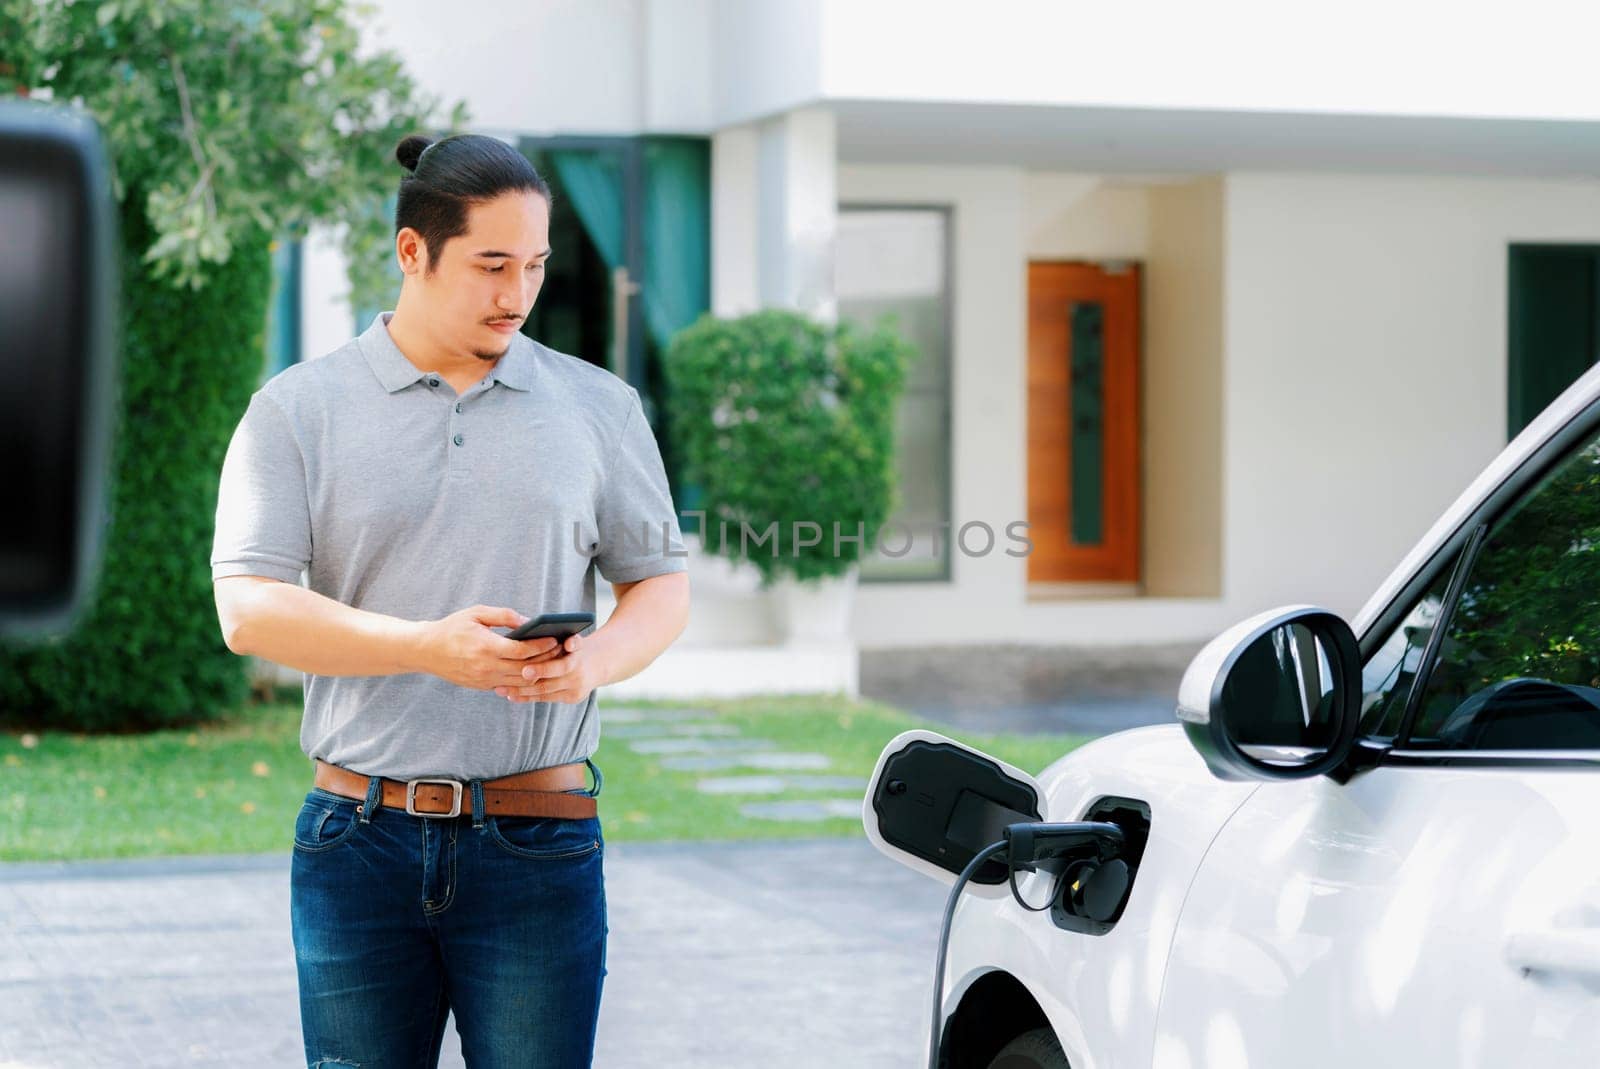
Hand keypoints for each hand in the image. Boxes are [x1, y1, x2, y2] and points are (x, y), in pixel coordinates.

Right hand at [418, 605, 561, 690]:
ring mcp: (484, 680)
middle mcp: (486, 667)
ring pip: (519, 682)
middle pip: (525, 668)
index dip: (541, 646)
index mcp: (486, 646)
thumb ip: (503, 616)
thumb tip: (528, 620)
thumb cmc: (452, 628)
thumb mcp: (476, 613)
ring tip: (552, 662)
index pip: (522, 650)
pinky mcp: (481, 686)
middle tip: (561, 651)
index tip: (555, 639)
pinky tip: (534, 672)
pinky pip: (508, 687)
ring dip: (538, 673)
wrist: (426, 650)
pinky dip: (523, 681)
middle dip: (546, 660)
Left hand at [495, 632, 606, 703]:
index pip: (561, 666)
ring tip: (500, 689)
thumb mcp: (575, 638)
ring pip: (544, 693)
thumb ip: (571, 639)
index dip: (542, 669)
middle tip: (502, 684)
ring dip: (521, 692)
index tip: (523, 670)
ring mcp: (575, 690)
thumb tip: (565, 643)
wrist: (597, 663)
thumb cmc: (575, 646)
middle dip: (524, 685)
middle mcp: (578, 676)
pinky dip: (527, 697)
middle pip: (549, 683)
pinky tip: (511, 696)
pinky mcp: (572, 698)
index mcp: (578, 658)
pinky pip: (546, 699)